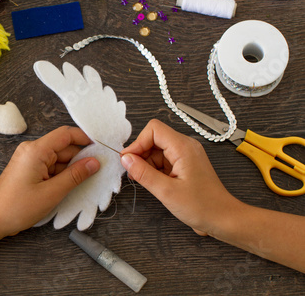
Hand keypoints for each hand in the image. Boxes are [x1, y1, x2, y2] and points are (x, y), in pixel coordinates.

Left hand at [0, 126, 99, 235]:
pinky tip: (71, 185)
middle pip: (64, 147)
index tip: (101, 148)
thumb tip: (94, 162)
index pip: (66, 134)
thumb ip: (75, 175)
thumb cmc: (18, 207)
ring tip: (86, 181)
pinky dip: (62, 174)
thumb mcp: (52, 193)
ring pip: (58, 158)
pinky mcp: (29, 169)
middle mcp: (32, 150)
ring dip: (72, 169)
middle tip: (99, 170)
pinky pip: (51, 166)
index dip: (85, 139)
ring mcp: (30, 159)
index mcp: (36, 150)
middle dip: (81, 157)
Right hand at [120, 119, 241, 236]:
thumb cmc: (202, 206)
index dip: (138, 143)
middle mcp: (185, 146)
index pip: (153, 130)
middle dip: (140, 154)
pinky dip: (154, 169)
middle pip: (154, 138)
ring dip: (146, 163)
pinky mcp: (184, 165)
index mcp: (183, 147)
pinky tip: (154, 183)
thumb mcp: (167, 191)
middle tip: (134, 174)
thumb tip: (126, 159)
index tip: (128, 160)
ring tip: (144, 181)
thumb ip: (143, 173)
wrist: (223, 219)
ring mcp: (185, 155)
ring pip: (157, 150)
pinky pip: (163, 160)